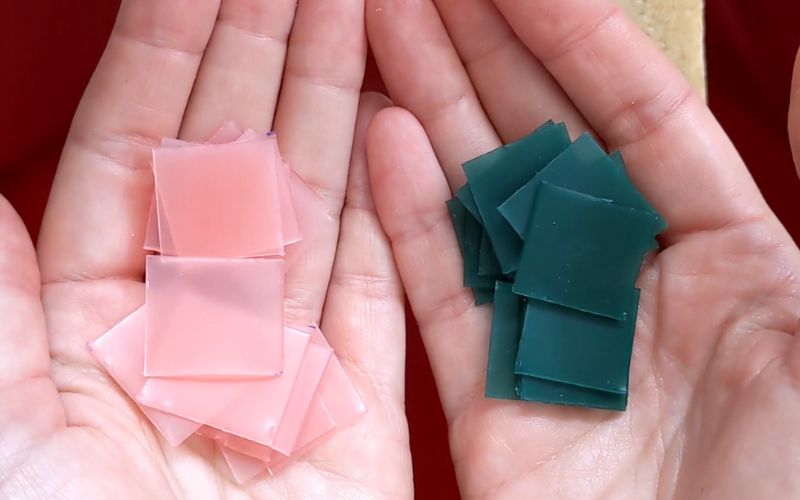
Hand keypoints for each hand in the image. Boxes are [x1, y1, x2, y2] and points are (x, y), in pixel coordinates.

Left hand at [1, 0, 411, 497]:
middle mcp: (190, 327)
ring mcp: (281, 363)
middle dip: (268, 55)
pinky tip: (400, 134)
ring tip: (364, 16)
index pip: (136, 153)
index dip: (173, 56)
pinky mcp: (357, 412)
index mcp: (89, 323)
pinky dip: (393, 212)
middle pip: (235, 161)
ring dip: (337, 110)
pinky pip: (381, 291)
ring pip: (315, 208)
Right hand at [366, 0, 799, 497]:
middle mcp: (625, 285)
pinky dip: (407, 218)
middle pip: (541, 143)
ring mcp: (549, 336)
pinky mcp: (488, 398)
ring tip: (378, 32)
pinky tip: (378, 143)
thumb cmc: (794, 482)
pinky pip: (439, 292)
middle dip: (478, 56)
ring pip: (477, 205)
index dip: (571, 36)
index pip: (635, 115)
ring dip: (429, 115)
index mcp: (725, 257)